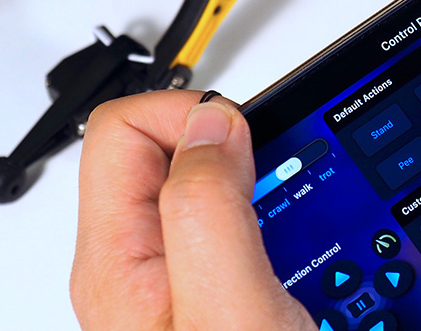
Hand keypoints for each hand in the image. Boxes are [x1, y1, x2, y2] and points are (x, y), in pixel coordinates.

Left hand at [70, 90, 314, 330]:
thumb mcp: (228, 307)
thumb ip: (209, 207)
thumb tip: (211, 122)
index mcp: (118, 257)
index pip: (121, 127)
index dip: (189, 115)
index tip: (246, 145)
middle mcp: (134, 264)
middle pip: (170, 151)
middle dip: (237, 149)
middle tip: (284, 184)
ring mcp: (170, 279)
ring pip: (210, 190)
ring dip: (266, 191)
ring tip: (302, 226)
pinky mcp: (208, 294)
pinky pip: (235, 232)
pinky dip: (278, 227)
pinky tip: (302, 256)